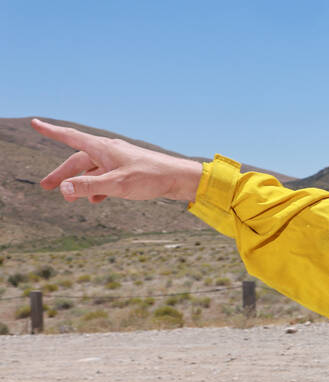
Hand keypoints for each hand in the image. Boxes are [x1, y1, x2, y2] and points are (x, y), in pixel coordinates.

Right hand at [32, 118, 203, 203]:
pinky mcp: (129, 171)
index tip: (35, 123)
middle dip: (62, 173)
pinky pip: (107, 178)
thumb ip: (89, 186)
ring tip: (71, 199)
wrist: (180, 178)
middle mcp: (109, 151)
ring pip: (93, 170)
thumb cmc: (151, 178)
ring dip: (80, 183)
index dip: (52, 132)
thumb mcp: (117, 185)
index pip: (71, 137)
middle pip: (78, 160)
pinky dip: (98, 187)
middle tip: (45, 186)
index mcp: (103, 148)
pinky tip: (96, 200)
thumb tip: (63, 188)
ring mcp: (120, 161)